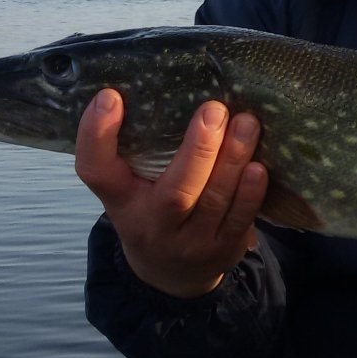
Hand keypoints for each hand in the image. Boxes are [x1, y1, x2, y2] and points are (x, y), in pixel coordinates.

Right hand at [74, 89, 267, 298]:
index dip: (98, 134)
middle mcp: (152, 224)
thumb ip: (138, 148)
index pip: (96, 170)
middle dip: (198, 150)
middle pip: (174, 192)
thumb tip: (164, 82)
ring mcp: (190, 242)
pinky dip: (251, 192)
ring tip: (247, 123)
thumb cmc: (151, 210)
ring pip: (213, 202)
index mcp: (121, 201)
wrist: (170, 275)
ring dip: (233, 160)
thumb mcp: (131, 186)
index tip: (110, 97)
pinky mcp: (223, 250)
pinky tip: (260, 166)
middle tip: (214, 109)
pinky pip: (240, 220)